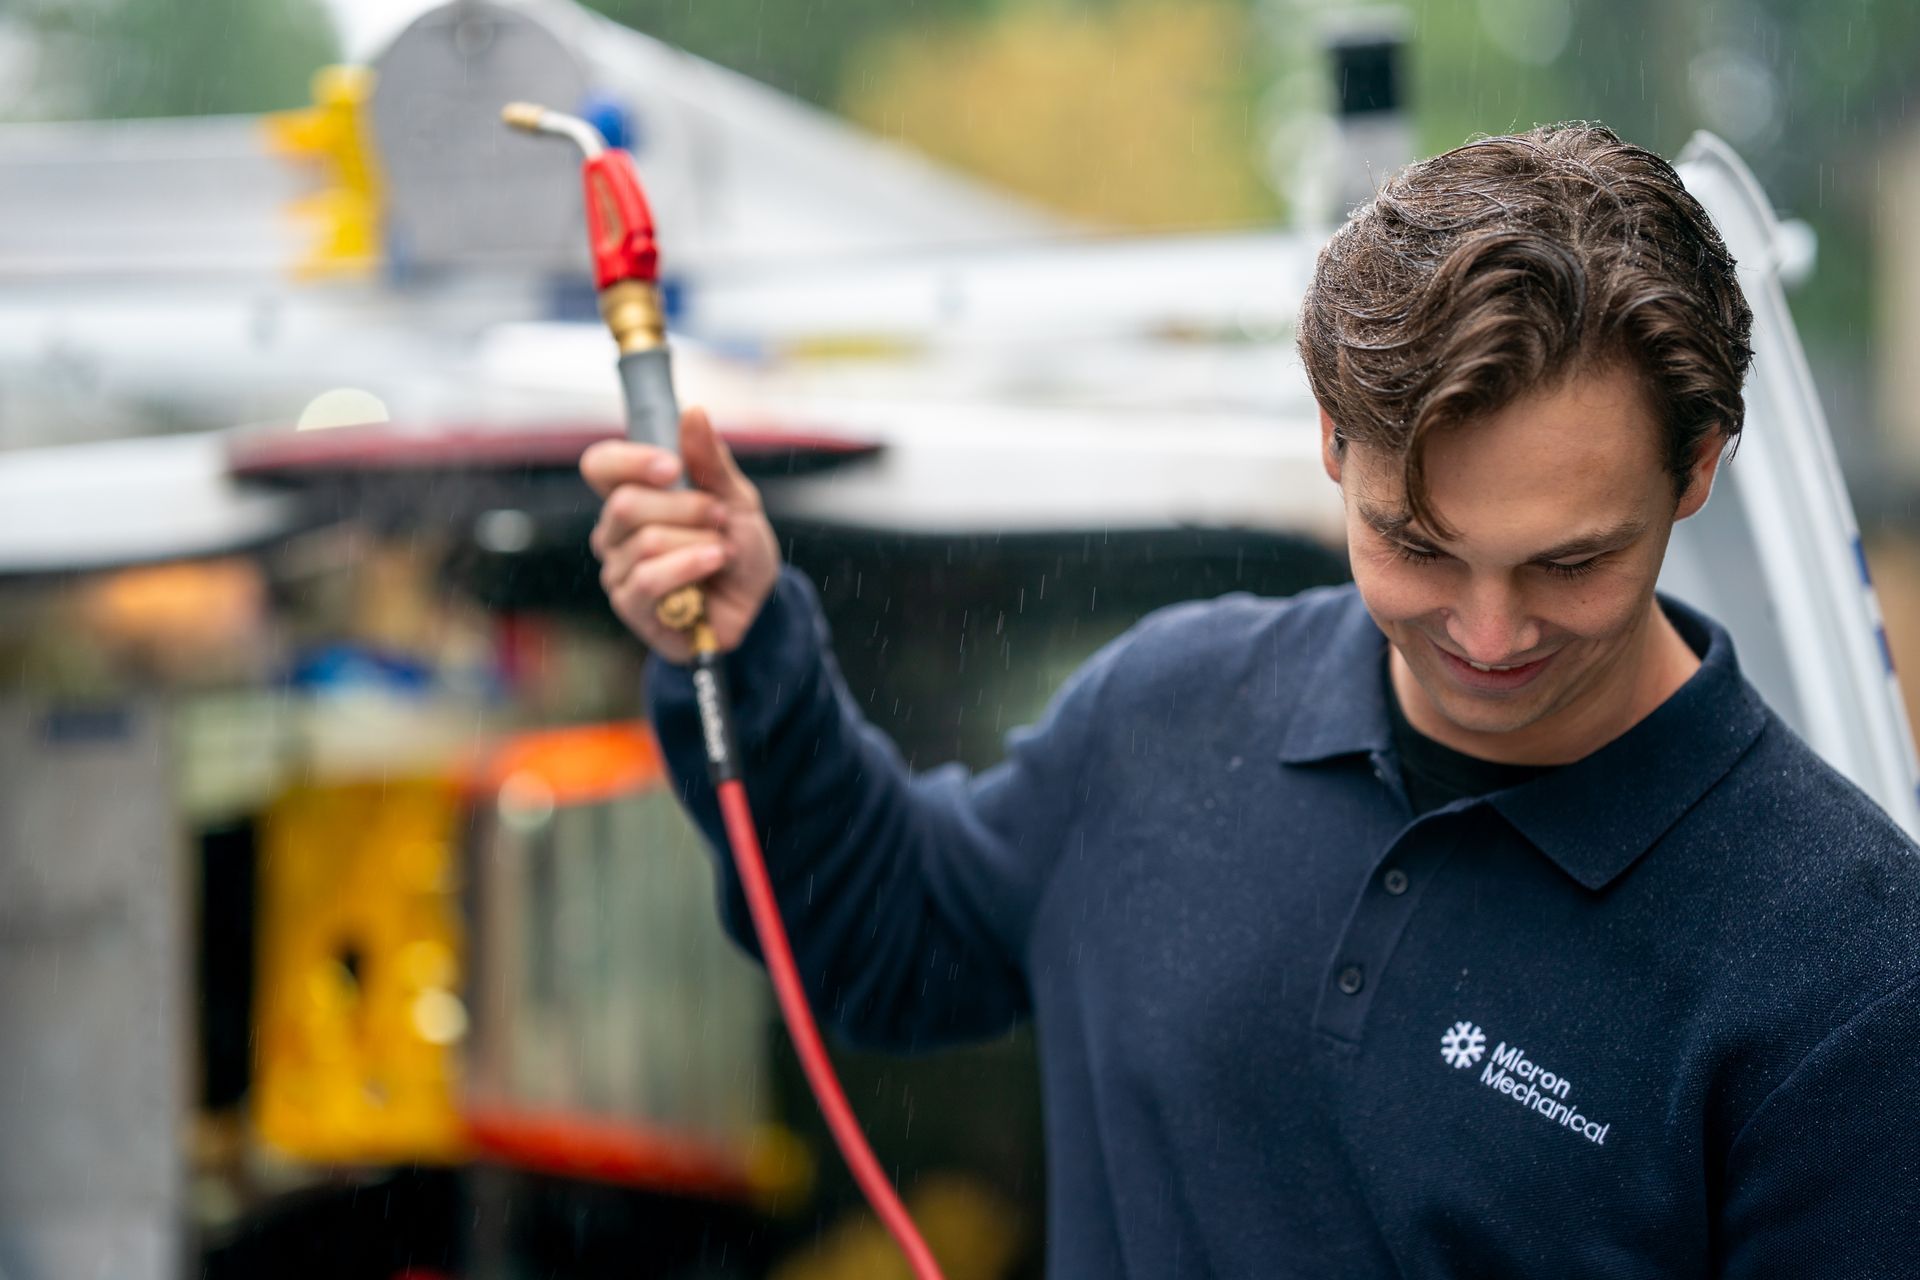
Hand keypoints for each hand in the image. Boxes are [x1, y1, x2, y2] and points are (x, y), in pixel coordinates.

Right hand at [583, 408, 782, 663]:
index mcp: (634, 494)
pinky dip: (689, 567)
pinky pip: (647, 579)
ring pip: (645, 542)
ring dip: (699, 544)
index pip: (600, 465)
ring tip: (721, 552)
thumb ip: (711, 461)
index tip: (673, 466)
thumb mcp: (737, 499)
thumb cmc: (739, 548)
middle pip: (626, 503)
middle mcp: (615, 531)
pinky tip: (712, 567)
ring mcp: (618, 569)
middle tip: (720, 519)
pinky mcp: (630, 605)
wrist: (758, 604)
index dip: (630, 460)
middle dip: (688, 509)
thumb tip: (693, 412)